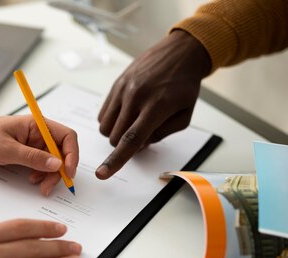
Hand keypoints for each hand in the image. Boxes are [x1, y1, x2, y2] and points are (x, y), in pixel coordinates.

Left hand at [0, 115, 78, 195]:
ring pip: (53, 163)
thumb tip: (57, 164)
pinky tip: (32, 181)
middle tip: (50, 185)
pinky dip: (41, 176)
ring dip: (50, 176)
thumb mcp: (7, 149)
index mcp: (37, 124)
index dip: (71, 154)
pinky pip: (41, 167)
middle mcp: (38, 134)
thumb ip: (32, 157)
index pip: (66, 136)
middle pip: (62, 152)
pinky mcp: (26, 155)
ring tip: (40, 186)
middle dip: (60, 170)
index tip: (68, 171)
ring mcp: (32, 145)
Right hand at [95, 30, 210, 178]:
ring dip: (116, 133)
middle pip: (115, 137)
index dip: (116, 160)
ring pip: (105, 127)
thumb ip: (162, 134)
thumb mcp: (184, 116)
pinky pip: (103, 113)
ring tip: (133, 122)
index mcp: (156, 107)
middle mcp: (136, 97)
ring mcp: (123, 89)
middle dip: (124, 145)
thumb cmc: (185, 86)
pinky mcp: (116, 84)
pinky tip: (127, 112)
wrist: (179, 53)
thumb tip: (139, 145)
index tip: (102, 174)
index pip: (131, 139)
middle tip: (142, 134)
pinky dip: (112, 120)